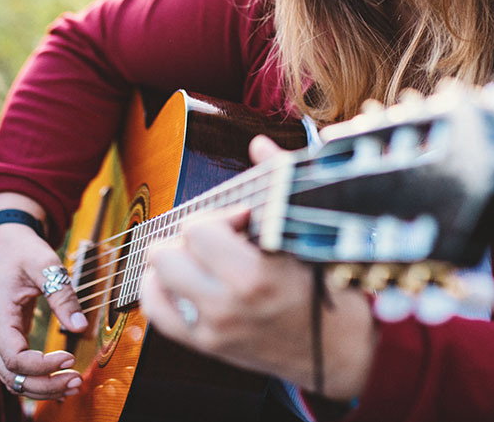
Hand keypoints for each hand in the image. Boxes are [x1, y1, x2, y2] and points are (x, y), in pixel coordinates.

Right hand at [0, 218, 87, 400]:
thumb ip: (62, 295)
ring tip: (73, 384)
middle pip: (12, 376)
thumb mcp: (45, 264)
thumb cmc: (23, 251)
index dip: (42, 365)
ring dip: (41, 387)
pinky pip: (17, 369)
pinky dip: (36, 379)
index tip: (70, 357)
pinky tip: (59, 381)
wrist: (4, 243)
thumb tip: (80, 327)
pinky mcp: (7, 338)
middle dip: (45, 385)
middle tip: (76, 381)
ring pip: (12, 378)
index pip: (14, 358)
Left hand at [138, 135, 377, 399]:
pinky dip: (161, 289)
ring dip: (173, 260)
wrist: (336, 349)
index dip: (219, 215)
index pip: (199, 230)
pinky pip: (157, 311)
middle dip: (191, 236)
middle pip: (168, 253)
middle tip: (218, 237)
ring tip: (200, 255)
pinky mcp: (205, 345)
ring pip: (157, 278)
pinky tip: (182, 278)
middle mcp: (227, 306)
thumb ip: (280, 183)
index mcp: (255, 276)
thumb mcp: (309, 235)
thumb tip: (258, 143)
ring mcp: (213, 329)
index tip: (242, 219)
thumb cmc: (327, 284)